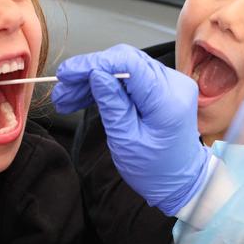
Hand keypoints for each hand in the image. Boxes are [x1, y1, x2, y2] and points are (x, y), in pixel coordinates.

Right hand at [52, 44, 209, 214]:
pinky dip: (107, 85)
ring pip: (124, 68)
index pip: (128, 63)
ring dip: (94, 79)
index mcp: (167, 100)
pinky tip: (85, 96)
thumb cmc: (156, 170)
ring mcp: (171, 83)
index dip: (93, 63)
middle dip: (89, 73)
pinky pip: (131, 78)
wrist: (181, 181)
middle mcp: (174, 84)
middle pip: (124, 62)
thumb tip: (96, 74)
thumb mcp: (126, 141)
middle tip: (62, 91)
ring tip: (67, 98)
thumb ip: (112, 105)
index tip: (67, 74)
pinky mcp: (163, 87)